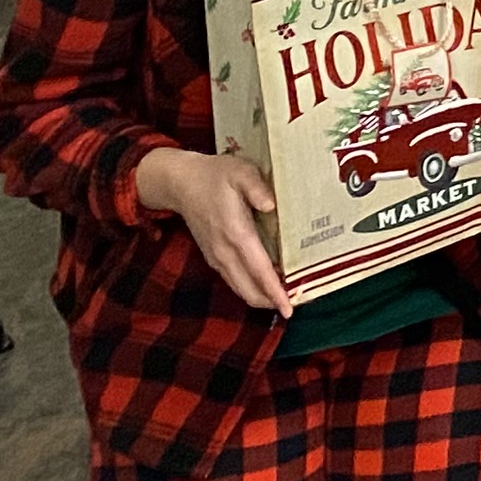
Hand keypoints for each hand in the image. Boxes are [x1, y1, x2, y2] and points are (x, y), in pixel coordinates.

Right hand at [135, 146, 289, 314]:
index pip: (258, 270)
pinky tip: (267, 285)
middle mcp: (224, 252)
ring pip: (240, 288)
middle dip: (272, 302)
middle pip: (249, 289)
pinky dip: (251, 287)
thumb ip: (257, 187)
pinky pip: (234, 280)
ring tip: (286, 299)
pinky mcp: (213, 256)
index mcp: (236, 233)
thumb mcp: (241, 172)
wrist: (181, 183)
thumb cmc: (216, 175)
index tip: (289, 308)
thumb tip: (271, 204)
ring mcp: (216, 257)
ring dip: (261, 297)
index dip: (274, 291)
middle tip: (298, 304)